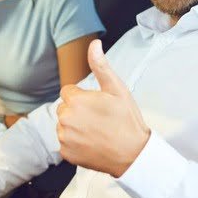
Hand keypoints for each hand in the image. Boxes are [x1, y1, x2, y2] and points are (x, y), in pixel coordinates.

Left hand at [56, 40, 150, 177]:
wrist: (133, 154)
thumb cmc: (126, 119)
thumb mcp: (116, 89)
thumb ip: (100, 65)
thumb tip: (94, 43)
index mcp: (75, 100)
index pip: (68, 92)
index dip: (83, 97)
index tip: (98, 105)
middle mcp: (65, 119)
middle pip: (65, 108)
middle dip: (77, 111)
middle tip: (99, 119)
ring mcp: (64, 137)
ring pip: (64, 125)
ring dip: (75, 127)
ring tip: (96, 131)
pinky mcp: (65, 153)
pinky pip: (65, 142)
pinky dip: (75, 143)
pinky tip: (92, 143)